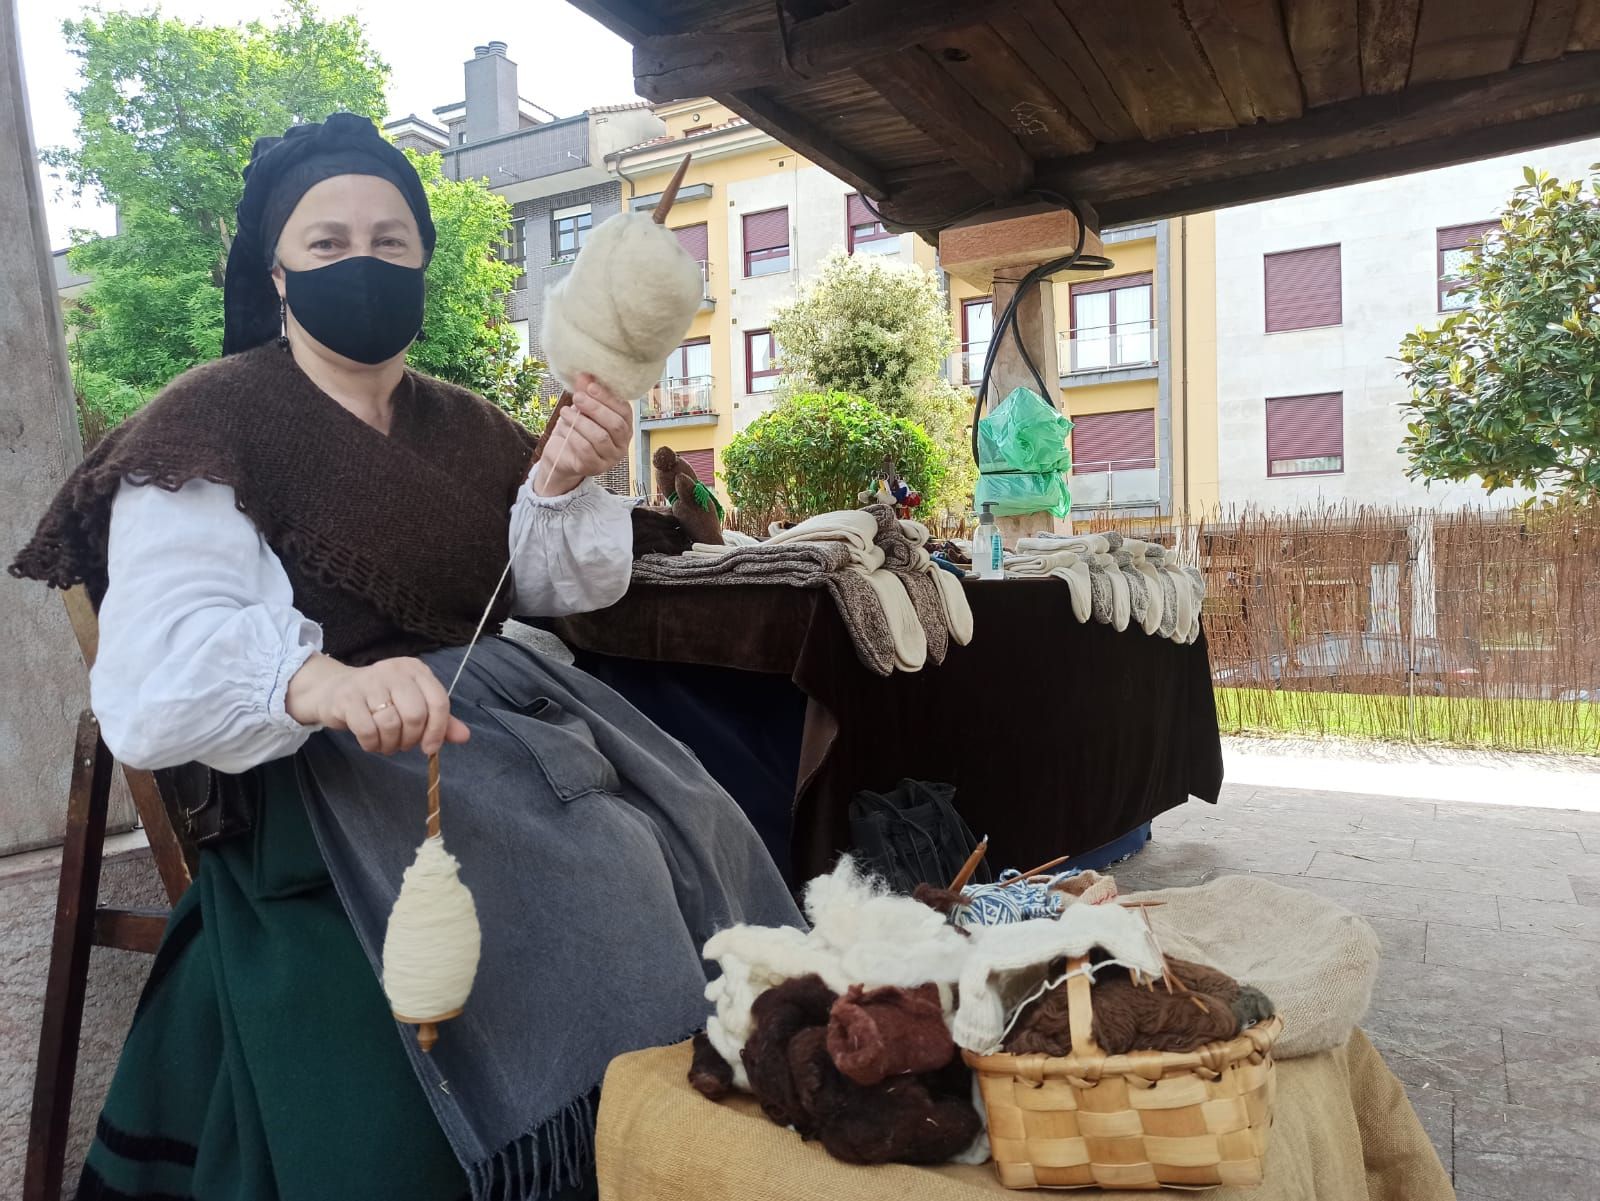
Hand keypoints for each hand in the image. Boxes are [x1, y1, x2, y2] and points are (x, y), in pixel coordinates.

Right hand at [285, 654, 470, 755]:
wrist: (334, 691)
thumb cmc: (381, 700)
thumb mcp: (413, 705)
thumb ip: (440, 720)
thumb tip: (465, 736)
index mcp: (416, 670)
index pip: (439, 701)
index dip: (438, 730)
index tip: (430, 748)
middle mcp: (394, 671)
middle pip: (416, 715)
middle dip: (411, 739)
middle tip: (403, 745)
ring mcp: (369, 682)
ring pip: (392, 725)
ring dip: (391, 744)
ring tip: (386, 743)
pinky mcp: (348, 698)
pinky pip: (368, 731)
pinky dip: (372, 744)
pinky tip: (371, 742)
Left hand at [536, 373, 632, 496]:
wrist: (561, 456)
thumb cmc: (576, 430)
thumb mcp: (581, 409)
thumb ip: (585, 393)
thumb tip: (584, 374)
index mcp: (624, 426)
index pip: (624, 411)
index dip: (608, 397)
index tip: (590, 386)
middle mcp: (622, 444)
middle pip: (615, 425)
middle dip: (595, 408)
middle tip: (577, 397)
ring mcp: (610, 458)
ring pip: (600, 437)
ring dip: (580, 421)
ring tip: (564, 412)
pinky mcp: (595, 467)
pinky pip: (586, 450)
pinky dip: (573, 435)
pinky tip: (563, 427)